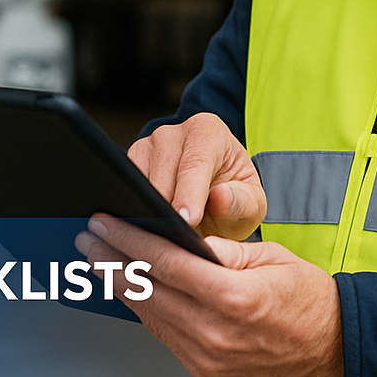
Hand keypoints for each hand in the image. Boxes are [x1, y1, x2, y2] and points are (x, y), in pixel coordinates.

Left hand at [76, 214, 342, 376]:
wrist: (331, 349)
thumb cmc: (308, 299)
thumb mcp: (271, 257)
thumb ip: (224, 248)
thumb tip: (183, 236)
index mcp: (234, 297)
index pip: (166, 262)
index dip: (129, 240)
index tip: (106, 223)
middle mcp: (215, 331)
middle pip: (148, 289)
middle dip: (112, 259)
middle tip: (88, 237)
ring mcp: (207, 356)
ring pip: (149, 314)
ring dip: (120, 284)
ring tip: (99, 259)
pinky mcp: (204, 369)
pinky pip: (164, 334)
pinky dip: (143, 308)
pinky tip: (130, 288)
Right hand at [128, 113, 266, 239]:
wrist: (216, 195)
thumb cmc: (235, 197)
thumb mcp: (251, 204)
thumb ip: (242, 201)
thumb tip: (220, 198)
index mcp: (208, 131)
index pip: (195, 163)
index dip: (190, 194)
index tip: (187, 222)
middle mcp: (173, 132)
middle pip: (163, 176)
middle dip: (168, 213)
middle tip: (177, 245)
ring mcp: (146, 145)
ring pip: (139, 186)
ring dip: (150, 215)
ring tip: (167, 242)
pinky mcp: (129, 163)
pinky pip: (125, 191)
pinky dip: (136, 214)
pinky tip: (151, 233)